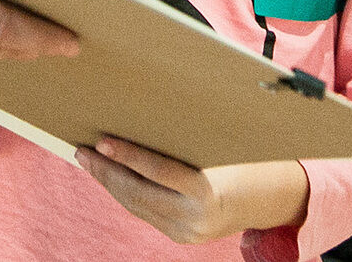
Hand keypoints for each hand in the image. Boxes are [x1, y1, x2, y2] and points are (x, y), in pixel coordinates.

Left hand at [73, 138, 309, 242]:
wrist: (269, 201)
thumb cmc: (244, 161)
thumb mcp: (220, 147)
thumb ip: (185, 140)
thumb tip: (140, 114)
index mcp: (208, 191)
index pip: (158, 171)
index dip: (127, 156)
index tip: (101, 140)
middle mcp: (195, 217)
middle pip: (139, 193)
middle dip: (106, 171)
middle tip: (82, 150)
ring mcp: (187, 232)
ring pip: (137, 206)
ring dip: (109, 183)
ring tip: (88, 161)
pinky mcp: (180, 237)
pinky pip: (145, 212)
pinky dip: (126, 193)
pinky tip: (110, 177)